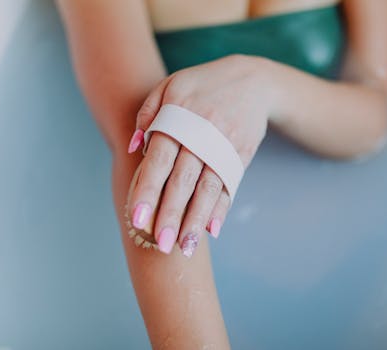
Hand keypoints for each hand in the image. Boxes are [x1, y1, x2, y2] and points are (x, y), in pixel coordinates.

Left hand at [126, 54, 275, 256]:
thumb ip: (148, 115)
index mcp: (179, 117)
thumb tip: (133, 149)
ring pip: (209, 189)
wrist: (253, 80)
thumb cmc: (203, 85)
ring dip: (197, 220)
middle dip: (171, 214)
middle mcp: (203, 134)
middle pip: (183, 181)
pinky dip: (222, 208)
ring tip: (185, 247)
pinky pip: (230, 185)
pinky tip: (212, 229)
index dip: (148, 191)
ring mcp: (226, 147)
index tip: (137, 219)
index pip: (159, 161)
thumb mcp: (171, 87)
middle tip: (160, 245)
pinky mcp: (242, 155)